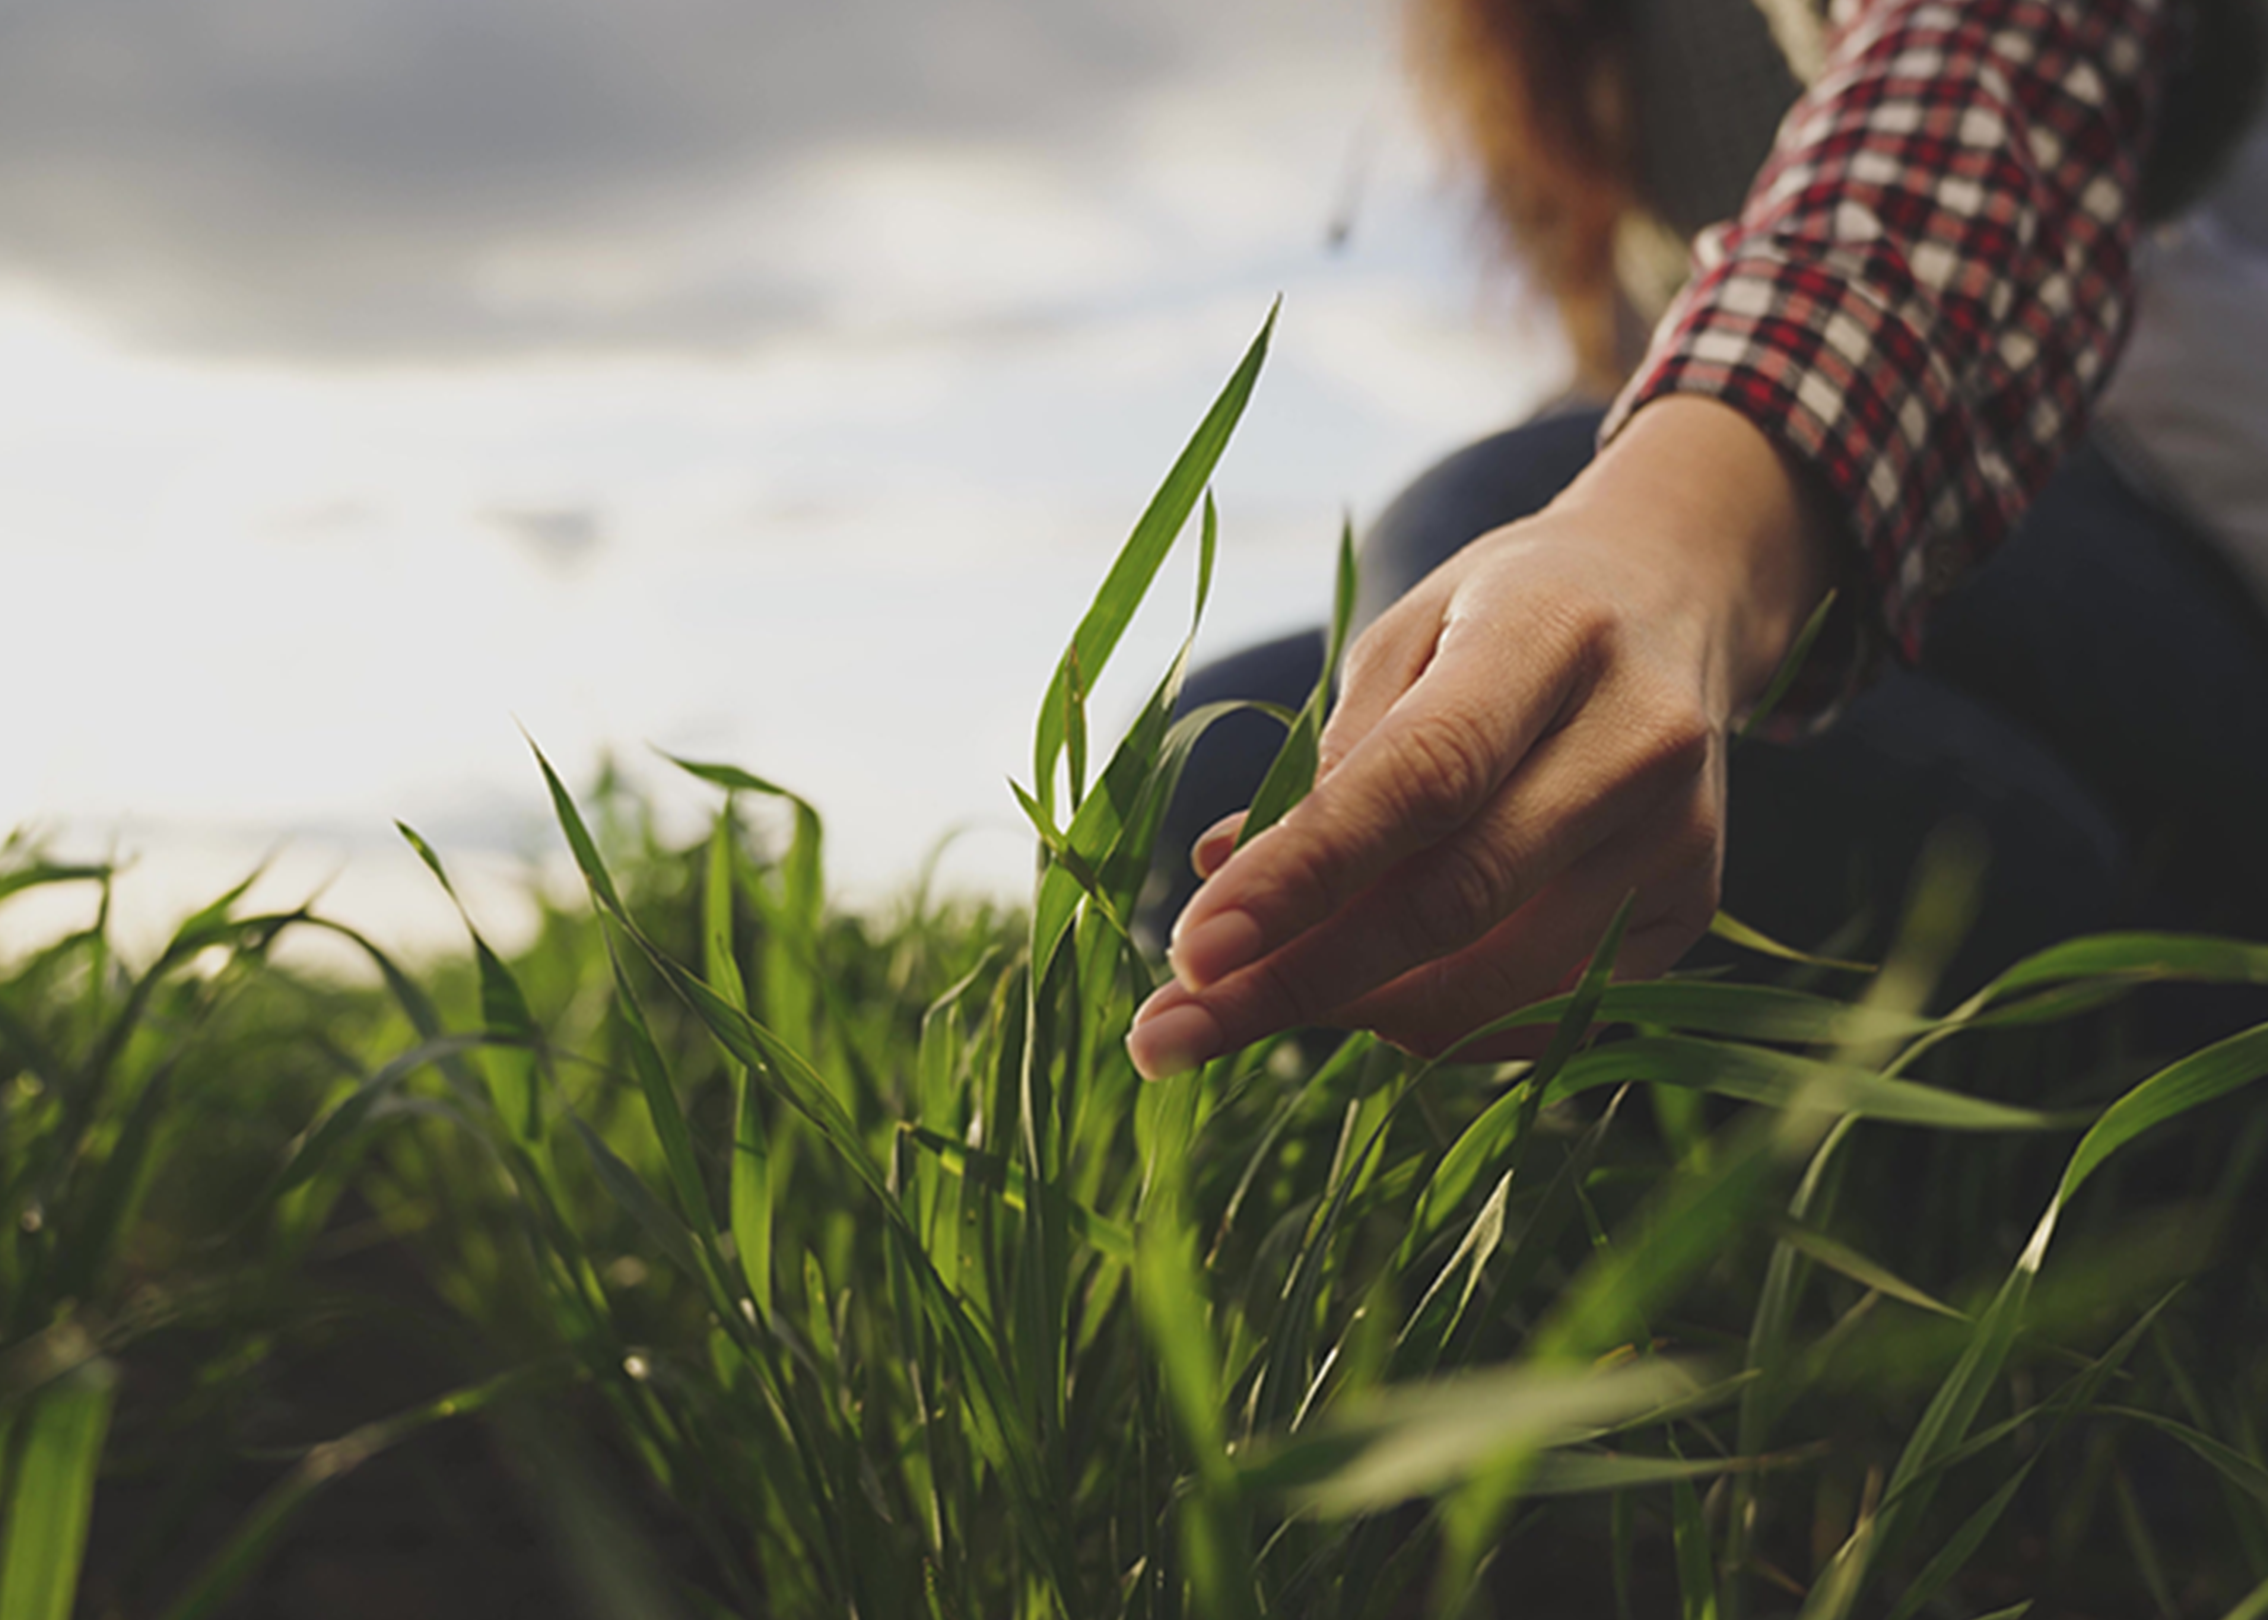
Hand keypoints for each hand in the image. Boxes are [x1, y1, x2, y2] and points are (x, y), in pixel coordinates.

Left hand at [1126, 397, 1833, 1077]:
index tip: (1190, 952)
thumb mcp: (1404, 636)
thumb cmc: (1502, 616)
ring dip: (1354, 1013)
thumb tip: (1220, 880)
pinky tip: (1360, 997)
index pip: (1419, 781)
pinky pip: (1545, 1012)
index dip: (1299, 877)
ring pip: (1497, 981)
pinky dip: (1436, 1022)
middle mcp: (1640, 741)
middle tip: (1169, 1035)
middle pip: (1456, 900)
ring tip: (1246, 1007)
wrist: (1671, 600)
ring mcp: (1682, 838)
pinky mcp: (1694, 910)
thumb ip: (1328, 761)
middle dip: (1297, 981)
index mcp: (1553, 635)